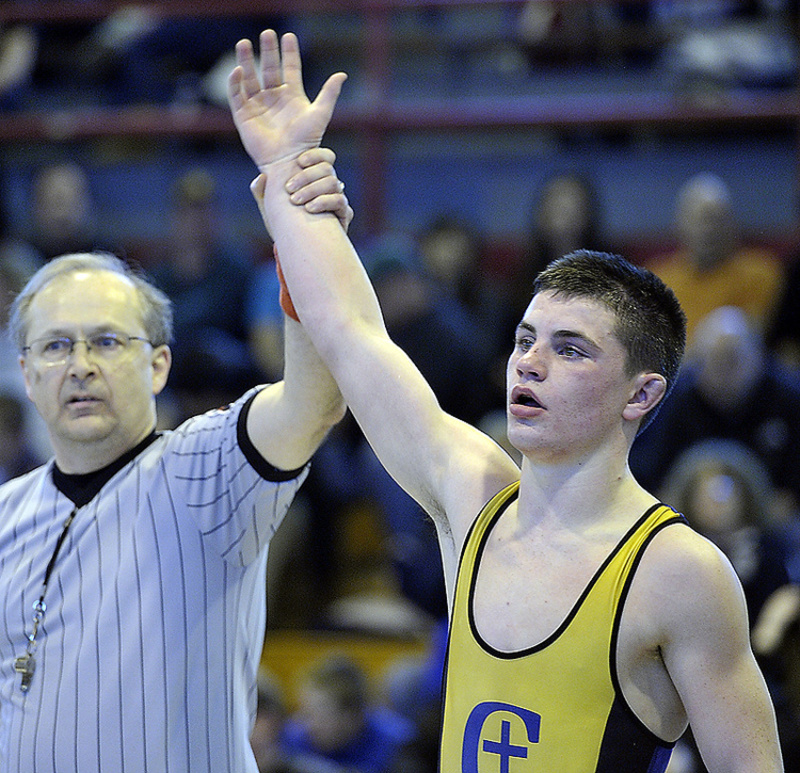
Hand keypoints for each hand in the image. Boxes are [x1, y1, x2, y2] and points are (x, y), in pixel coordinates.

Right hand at [228, 30, 346, 169]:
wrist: (289, 161)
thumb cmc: (307, 141)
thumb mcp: (320, 114)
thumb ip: (329, 94)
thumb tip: (342, 74)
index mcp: (292, 95)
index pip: (290, 68)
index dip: (289, 52)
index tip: (288, 36)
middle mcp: (274, 97)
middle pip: (269, 68)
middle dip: (268, 51)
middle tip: (267, 33)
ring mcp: (258, 105)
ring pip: (250, 78)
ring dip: (246, 60)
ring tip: (244, 43)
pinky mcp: (243, 116)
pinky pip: (236, 95)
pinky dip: (235, 82)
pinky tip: (238, 70)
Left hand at [250, 147, 352, 233]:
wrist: (296, 248)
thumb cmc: (284, 224)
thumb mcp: (269, 207)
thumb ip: (262, 192)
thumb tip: (261, 177)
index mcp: (315, 178)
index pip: (324, 157)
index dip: (314, 155)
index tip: (298, 162)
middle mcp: (329, 186)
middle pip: (327, 169)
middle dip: (306, 176)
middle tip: (288, 188)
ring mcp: (337, 200)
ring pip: (333, 184)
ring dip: (312, 190)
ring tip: (295, 201)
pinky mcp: (343, 215)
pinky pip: (340, 202)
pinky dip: (324, 202)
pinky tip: (309, 209)